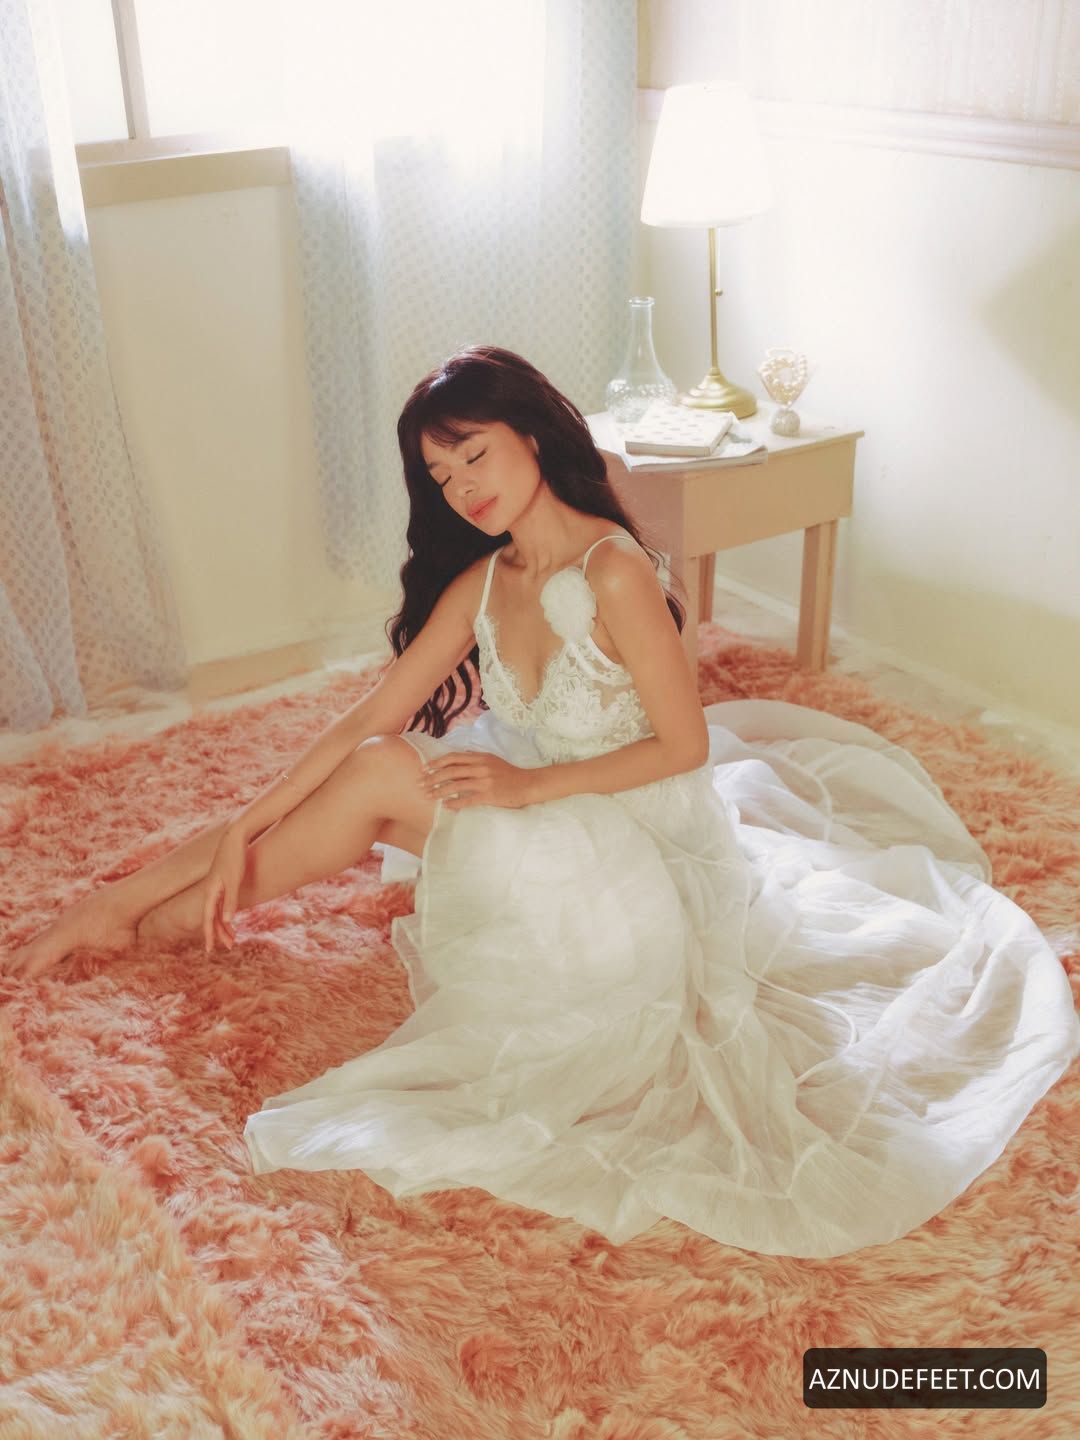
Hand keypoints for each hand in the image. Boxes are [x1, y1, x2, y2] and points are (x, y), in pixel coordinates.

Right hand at [202, 826, 248, 954]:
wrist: (235, 837)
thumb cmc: (235, 858)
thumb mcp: (234, 881)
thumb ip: (230, 901)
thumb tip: (227, 922)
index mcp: (211, 891)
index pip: (208, 919)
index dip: (209, 935)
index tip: (210, 950)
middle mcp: (210, 891)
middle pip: (212, 917)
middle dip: (219, 933)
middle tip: (228, 946)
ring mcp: (216, 887)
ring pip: (217, 911)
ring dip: (224, 925)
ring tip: (232, 938)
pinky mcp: (222, 883)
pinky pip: (221, 903)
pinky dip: (226, 914)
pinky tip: (231, 920)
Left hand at [419, 753, 535, 810]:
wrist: (528, 784)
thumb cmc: (509, 773)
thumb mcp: (493, 760)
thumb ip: (476, 758)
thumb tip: (461, 756)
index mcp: (480, 757)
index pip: (453, 758)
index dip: (437, 763)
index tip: (425, 769)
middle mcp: (480, 767)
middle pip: (450, 771)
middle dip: (433, 777)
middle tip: (420, 784)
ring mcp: (485, 781)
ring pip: (456, 785)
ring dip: (439, 791)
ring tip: (428, 796)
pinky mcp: (489, 795)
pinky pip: (467, 799)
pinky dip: (454, 803)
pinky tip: (445, 806)